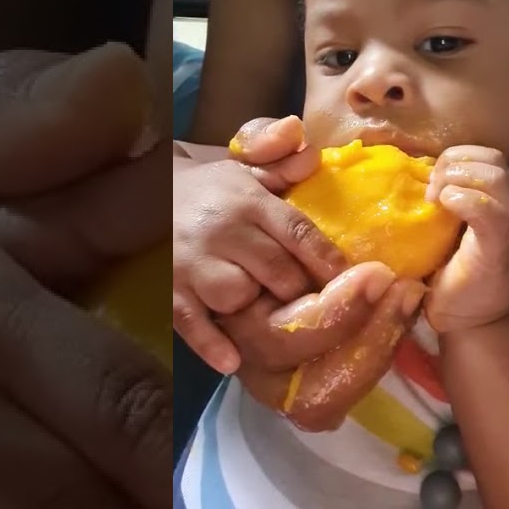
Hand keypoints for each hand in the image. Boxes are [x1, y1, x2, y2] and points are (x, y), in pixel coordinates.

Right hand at [172, 115, 348, 373]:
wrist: (145, 193)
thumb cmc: (212, 186)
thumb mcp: (248, 163)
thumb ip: (283, 156)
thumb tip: (307, 148)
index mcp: (248, 199)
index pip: (299, 232)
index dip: (330, 261)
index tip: (364, 281)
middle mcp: (222, 230)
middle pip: (279, 272)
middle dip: (306, 293)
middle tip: (328, 308)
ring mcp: (192, 263)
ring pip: (239, 297)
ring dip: (261, 313)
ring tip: (279, 319)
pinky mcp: (169, 290)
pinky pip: (191, 324)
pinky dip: (211, 344)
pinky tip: (232, 360)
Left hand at [424, 145, 508, 333]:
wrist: (475, 327)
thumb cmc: (453, 282)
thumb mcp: (445, 235)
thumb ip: (441, 206)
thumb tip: (409, 178)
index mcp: (499, 204)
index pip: (487, 155)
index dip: (456, 157)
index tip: (430, 183)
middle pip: (492, 159)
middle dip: (454, 164)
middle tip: (431, 194)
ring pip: (495, 177)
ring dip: (456, 180)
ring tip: (436, 204)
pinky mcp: (500, 251)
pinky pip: (490, 212)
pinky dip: (465, 201)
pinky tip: (444, 210)